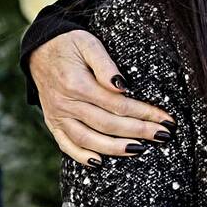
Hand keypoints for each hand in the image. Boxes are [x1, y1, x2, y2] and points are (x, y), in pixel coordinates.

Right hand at [29, 30, 174, 166]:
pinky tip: (100, 162)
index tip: (166, 119)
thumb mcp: (89, 43)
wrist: (40, 48)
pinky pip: (66, 144)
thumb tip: (122, 86)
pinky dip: (82, 156)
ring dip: (115, 148)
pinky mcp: (53, 122)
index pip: (118, 105)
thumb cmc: (70, 43)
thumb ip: (105, 65)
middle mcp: (66, 104)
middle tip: (163, 135)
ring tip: (140, 149)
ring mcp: (58, 116)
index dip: (144, 113)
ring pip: (88, 139)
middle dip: (139, 131)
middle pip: (108, 124)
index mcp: (77, 84)